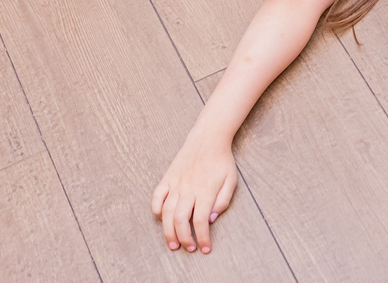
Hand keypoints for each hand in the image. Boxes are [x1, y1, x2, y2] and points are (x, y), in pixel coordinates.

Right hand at [151, 128, 237, 253]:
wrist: (208, 139)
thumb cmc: (222, 161)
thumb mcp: (231, 180)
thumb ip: (223, 201)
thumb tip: (211, 219)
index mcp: (205, 191)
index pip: (201, 221)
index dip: (202, 238)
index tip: (205, 248)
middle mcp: (188, 189)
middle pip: (180, 220)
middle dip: (184, 239)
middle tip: (189, 248)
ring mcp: (176, 183)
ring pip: (166, 212)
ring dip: (168, 231)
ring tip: (173, 243)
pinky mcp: (167, 177)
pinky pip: (157, 196)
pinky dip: (156, 209)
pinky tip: (161, 218)